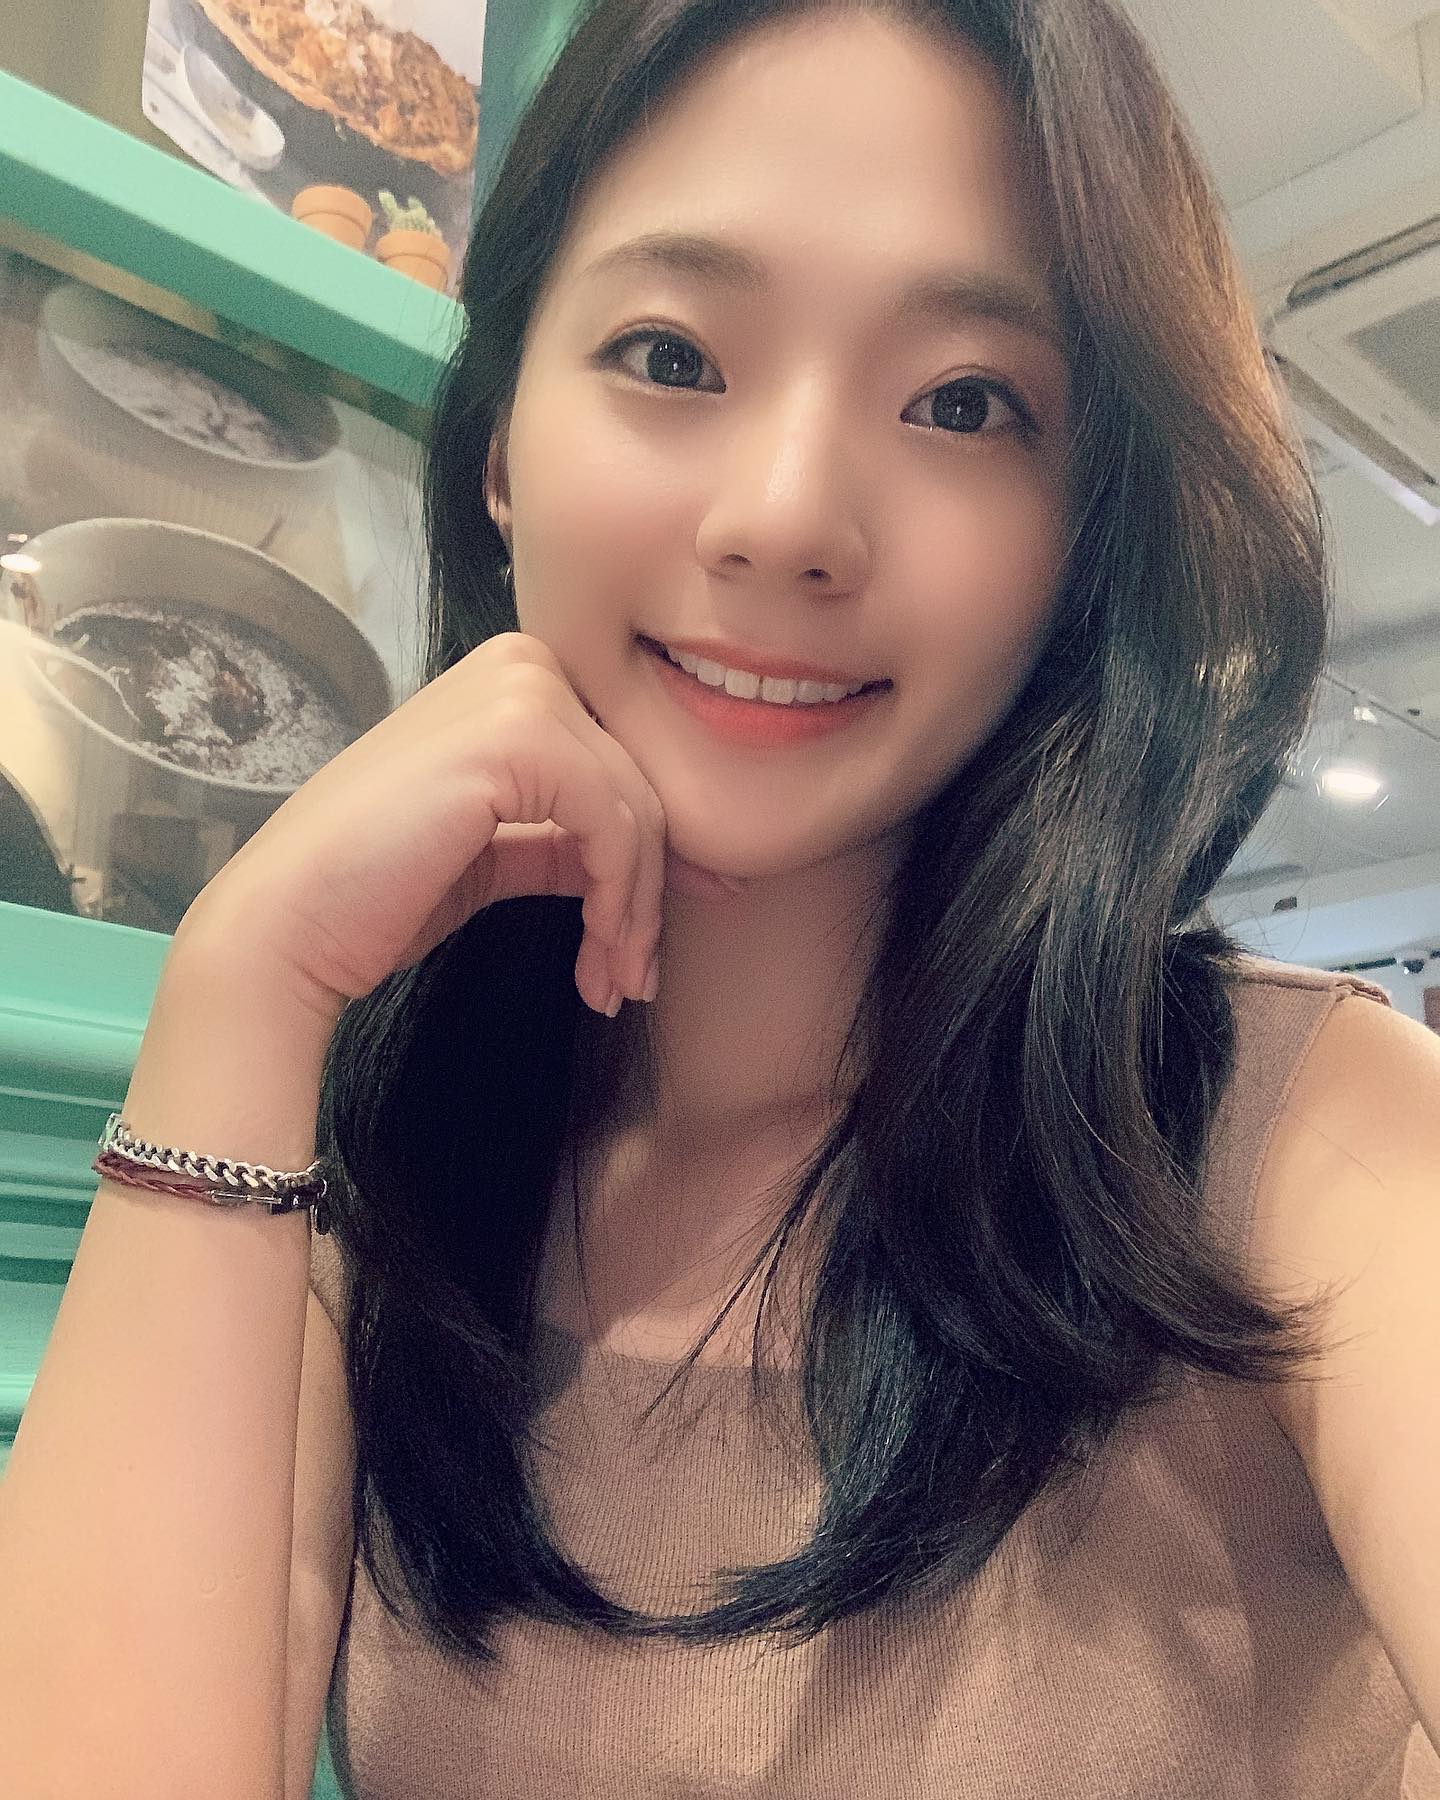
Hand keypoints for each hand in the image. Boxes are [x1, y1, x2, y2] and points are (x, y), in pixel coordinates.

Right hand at [180, 632, 718, 1022]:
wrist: (289, 923)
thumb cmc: (377, 895)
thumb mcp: (496, 854)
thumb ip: (564, 840)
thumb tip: (653, 868)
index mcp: (515, 678)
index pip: (623, 767)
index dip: (649, 862)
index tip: (645, 945)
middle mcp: (524, 663)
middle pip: (641, 789)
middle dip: (645, 898)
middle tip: (632, 980)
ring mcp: (521, 691)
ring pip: (638, 813)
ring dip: (634, 917)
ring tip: (613, 985)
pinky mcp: (519, 736)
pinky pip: (616, 826)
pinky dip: (618, 904)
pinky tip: (597, 961)